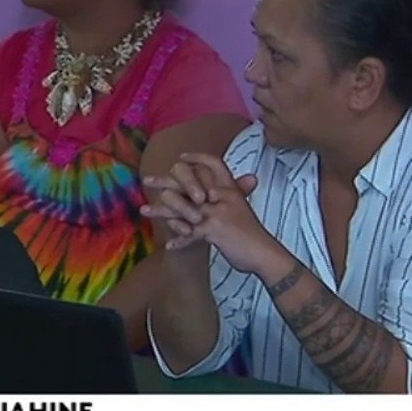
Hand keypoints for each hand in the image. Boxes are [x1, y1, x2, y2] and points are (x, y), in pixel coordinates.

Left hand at [143, 153, 280, 275]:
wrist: (266, 253)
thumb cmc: (252, 233)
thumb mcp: (241, 208)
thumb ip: (229, 197)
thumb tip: (216, 190)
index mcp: (230, 189)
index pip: (213, 164)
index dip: (197, 158)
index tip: (181, 157)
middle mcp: (222, 197)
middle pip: (189, 182)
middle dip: (165, 181)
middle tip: (147, 180)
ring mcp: (218, 213)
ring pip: (182, 207)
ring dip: (161, 210)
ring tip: (145, 210)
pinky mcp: (214, 231)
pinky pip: (191, 234)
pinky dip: (180, 240)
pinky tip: (168, 245)